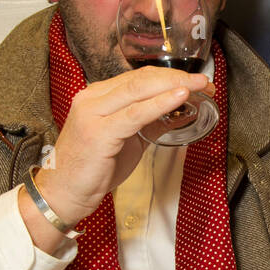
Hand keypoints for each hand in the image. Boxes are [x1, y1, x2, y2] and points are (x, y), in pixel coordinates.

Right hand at [33, 68, 213, 225]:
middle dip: (177, 77)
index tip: (197, 82)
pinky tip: (179, 97)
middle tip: (204, 83)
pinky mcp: (98, 132)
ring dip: (174, 86)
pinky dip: (160, 103)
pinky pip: (135, 114)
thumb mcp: (128, 141)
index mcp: (98, 96)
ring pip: (139, 89)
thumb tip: (180, 113)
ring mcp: (93, 112)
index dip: (172, 76)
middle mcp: (93, 98)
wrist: (64, 194)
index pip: (140, 77)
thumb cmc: (93, 169)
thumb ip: (150, 124)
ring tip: (199, 86)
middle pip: (142, 78)